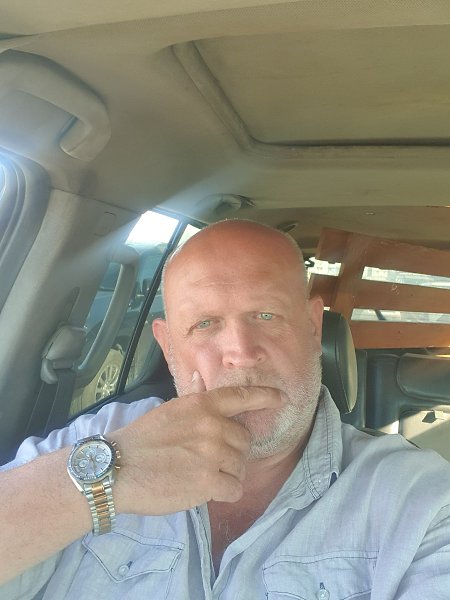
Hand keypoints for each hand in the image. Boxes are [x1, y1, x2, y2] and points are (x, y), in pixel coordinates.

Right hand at [112, 373, 285, 514]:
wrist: (117, 468)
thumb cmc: (141, 439)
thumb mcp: (168, 411)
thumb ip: (191, 398)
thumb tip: (199, 380)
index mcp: (202, 405)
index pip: (242, 397)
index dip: (265, 397)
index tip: (282, 399)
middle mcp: (212, 426)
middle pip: (244, 440)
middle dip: (232, 450)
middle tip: (209, 458)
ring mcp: (213, 455)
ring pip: (241, 466)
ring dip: (228, 473)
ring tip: (204, 475)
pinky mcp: (209, 483)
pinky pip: (235, 488)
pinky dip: (225, 492)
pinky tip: (206, 489)